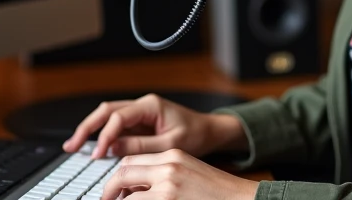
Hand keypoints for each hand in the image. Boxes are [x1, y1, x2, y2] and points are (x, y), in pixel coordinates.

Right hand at [63, 93, 247, 158]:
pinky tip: (92, 146)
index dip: (105, 136)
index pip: (119, 117)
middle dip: (87, 127)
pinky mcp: (139, 123)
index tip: (97, 154)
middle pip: (107, 111)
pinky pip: (116, 126)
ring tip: (74, 145)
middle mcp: (142, 105)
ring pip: (108, 116)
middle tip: (72, 145)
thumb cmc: (195, 135)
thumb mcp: (170, 143)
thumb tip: (114, 148)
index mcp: (151, 105)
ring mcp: (140, 113)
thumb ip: (142, 146)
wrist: (209, 131)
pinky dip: (102, 135)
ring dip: (91, 129)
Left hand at [102, 149, 259, 199]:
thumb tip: (135, 190)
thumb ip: (164, 176)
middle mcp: (169, 166)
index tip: (114, 191)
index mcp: (173, 155)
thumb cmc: (218, 192)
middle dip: (110, 190)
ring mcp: (168, 185)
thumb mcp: (189, 173)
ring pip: (126, 195)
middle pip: (124, 171)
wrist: (241, 198)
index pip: (133, 161)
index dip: (118, 177)